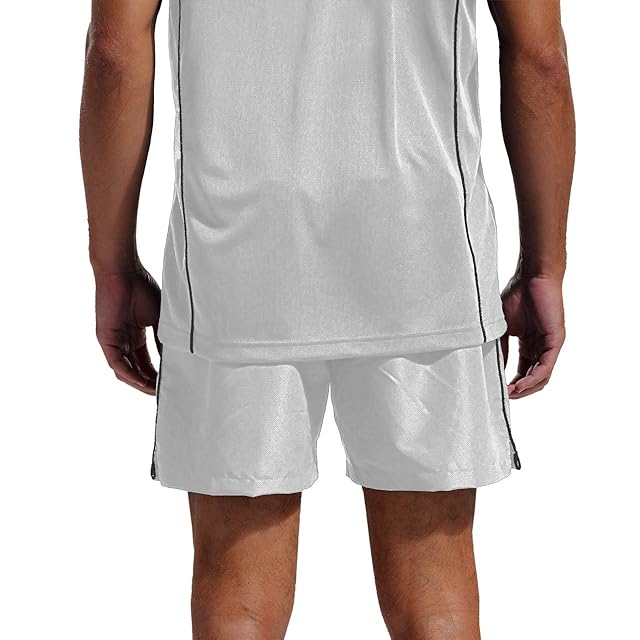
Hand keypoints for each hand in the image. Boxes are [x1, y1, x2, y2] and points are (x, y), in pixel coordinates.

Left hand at [94, 267, 160, 394]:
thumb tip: (174, 358)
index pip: (145, 361)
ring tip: (155, 391)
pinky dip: (130, 375)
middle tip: (164, 392)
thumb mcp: (159, 318)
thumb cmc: (141, 287)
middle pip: (136, 369)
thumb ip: (163, 338)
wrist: (122, 271)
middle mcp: (123, 340)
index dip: (156, 373)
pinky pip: (117, 364)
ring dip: (139, 383)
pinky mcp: (105, 339)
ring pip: (125, 371)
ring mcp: (113, 341)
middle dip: (149, 382)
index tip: (170, 382)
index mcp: (135, 334)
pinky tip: (143, 383)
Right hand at [500, 274, 564, 398]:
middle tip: (504, 397)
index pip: (523, 371)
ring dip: (526, 389)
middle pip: (534, 378)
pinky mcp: (556, 341)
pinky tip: (520, 384)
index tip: (498, 391)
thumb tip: (494, 368)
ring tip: (510, 394)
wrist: (532, 276)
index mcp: (529, 344)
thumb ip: (501, 348)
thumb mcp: (502, 327)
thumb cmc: (516, 295)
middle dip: (520, 391)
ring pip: (542, 377)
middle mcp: (541, 347)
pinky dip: (533, 378)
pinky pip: (546, 367)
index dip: (512, 384)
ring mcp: (550, 345)